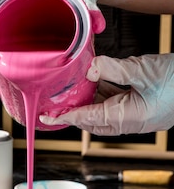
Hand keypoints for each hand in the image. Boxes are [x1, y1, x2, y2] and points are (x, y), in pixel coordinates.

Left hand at [39, 54, 173, 134]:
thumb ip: (114, 69)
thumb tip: (89, 68)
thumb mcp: (143, 71)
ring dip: (86, 99)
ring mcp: (135, 113)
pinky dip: (101, 91)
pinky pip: (114, 100)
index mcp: (128, 118)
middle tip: (53, 100)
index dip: (65, 117)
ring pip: (102, 109)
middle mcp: (129, 120)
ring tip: (68, 87)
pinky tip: (92, 79)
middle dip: (72, 111)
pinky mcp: (140, 104)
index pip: (87, 119)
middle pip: (91, 119)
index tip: (46, 116)